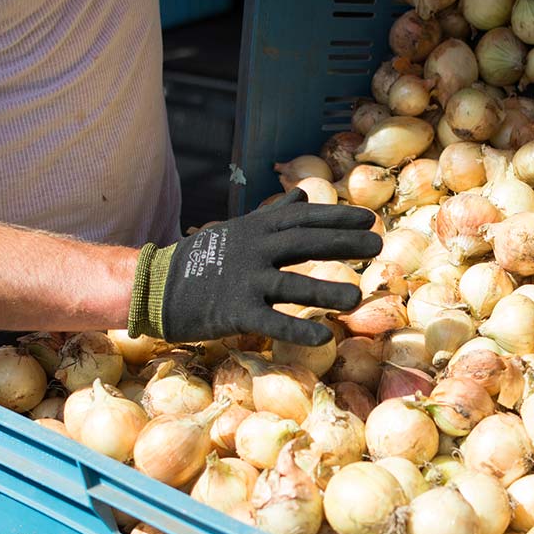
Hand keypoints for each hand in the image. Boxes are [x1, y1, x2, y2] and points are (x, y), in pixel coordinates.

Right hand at [128, 189, 382, 344]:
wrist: (157, 285)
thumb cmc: (205, 259)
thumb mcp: (240, 230)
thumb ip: (273, 215)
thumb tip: (302, 195)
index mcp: (257, 230)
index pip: (304, 218)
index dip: (338, 217)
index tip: (369, 218)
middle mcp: (254, 250)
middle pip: (305, 243)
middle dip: (343, 242)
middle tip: (377, 244)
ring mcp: (244, 281)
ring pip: (291, 285)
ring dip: (326, 289)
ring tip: (357, 295)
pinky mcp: (233, 312)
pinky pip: (269, 322)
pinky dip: (296, 331)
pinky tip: (323, 337)